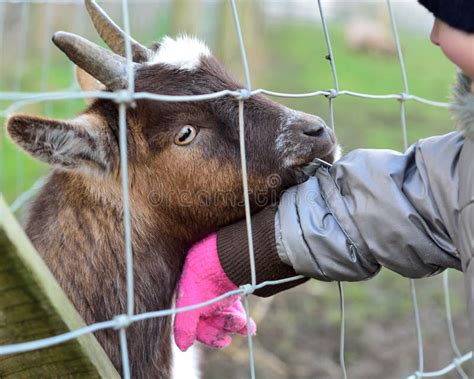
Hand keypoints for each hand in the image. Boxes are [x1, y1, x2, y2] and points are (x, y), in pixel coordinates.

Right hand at [174, 234, 255, 350]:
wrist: (224, 257)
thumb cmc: (203, 280)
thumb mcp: (191, 305)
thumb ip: (184, 326)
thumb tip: (183, 347)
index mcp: (189, 303)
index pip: (198, 328)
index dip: (211, 336)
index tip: (225, 340)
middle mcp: (202, 301)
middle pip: (213, 324)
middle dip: (225, 328)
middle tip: (236, 326)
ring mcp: (218, 296)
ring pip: (226, 319)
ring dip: (236, 325)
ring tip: (245, 324)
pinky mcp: (231, 291)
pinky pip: (236, 311)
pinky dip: (244, 321)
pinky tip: (251, 327)